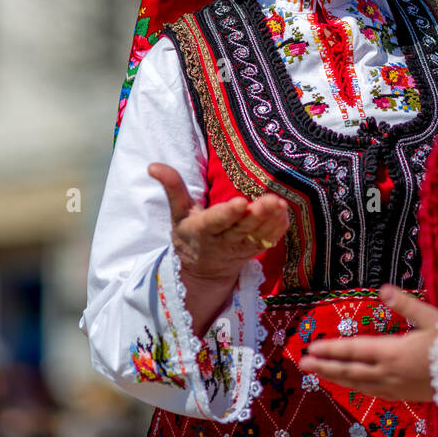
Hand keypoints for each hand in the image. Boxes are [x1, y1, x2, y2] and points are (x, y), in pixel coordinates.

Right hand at [147, 163, 289, 281]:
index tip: (241, 202)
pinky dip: (277, 230)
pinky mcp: (253, 252)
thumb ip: (172, 188)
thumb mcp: (178, 213)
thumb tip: (153, 166)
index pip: (214, 222)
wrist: (202, 270)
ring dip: (270, 221)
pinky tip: (285, 214)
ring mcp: (239, 249)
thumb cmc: (189, 234)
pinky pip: (267, 242)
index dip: (227, 214)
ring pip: (257, 236)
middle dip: (256, 215)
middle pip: (240, 229)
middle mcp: (221, 241)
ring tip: (280, 204)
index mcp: (201, 230)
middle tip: (270, 200)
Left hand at [298, 285, 437, 401]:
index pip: (354, 350)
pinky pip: (374, 393)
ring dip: (337, 378)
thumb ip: (406, 304)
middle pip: (350, 370)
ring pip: (359, 384)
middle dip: (324, 366)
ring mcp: (397, 387)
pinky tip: (353, 386)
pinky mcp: (405, 396)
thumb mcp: (432, 318)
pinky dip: (357, 388)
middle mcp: (390, 373)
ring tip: (319, 374)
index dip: (331, 350)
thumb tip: (383, 289)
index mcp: (393, 352)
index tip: (311, 348)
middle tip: (302, 363)